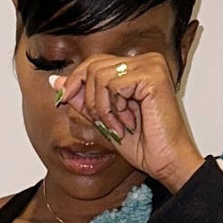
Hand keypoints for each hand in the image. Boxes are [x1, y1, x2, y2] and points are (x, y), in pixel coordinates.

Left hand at [49, 52, 204, 192]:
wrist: (167, 162)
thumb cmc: (144, 145)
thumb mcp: (104, 119)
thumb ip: (82, 98)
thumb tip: (55, 82)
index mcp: (136, 67)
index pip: (94, 62)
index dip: (75, 81)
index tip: (63, 99)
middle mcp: (146, 60)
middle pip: (93, 66)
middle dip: (89, 100)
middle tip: (105, 123)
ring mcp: (151, 65)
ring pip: (99, 76)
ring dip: (102, 108)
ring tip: (119, 126)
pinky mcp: (152, 75)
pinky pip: (112, 84)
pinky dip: (113, 109)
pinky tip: (128, 123)